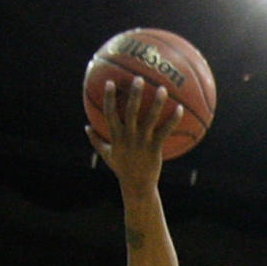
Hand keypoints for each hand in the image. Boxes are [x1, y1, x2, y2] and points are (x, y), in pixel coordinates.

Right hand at [85, 77, 182, 196]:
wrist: (137, 187)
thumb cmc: (122, 169)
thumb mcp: (107, 155)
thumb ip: (96, 140)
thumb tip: (86, 127)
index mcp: (116, 136)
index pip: (110, 113)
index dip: (109, 98)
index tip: (110, 82)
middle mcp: (129, 137)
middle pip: (131, 112)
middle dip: (134, 94)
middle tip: (139, 78)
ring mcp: (143, 142)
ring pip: (150, 119)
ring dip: (157, 104)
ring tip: (163, 89)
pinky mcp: (155, 148)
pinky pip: (165, 131)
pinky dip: (173, 120)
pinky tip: (180, 109)